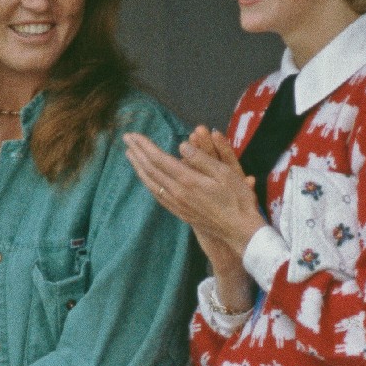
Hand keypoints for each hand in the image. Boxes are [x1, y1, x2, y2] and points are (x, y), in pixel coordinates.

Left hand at [123, 131, 265, 258]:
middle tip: (126, 139)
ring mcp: (177, 205)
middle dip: (137, 153)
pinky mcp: (180, 213)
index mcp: (187, 180)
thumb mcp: (225, 172)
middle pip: (150, 170)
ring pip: (151, 184)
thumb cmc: (237, 199)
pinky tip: (145, 179)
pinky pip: (157, 196)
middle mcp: (177, 193)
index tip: (133, 134)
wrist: (239, 230)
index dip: (144, 145)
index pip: (159, 159)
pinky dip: (147, 183)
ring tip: (130, 155)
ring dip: (138, 167)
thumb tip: (181, 145)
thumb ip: (201, 158)